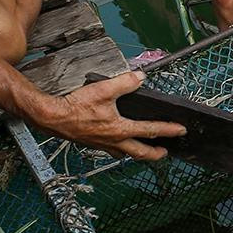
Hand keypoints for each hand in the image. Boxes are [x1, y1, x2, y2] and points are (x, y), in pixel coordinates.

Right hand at [31, 71, 185, 160]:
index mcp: (120, 129)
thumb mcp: (103, 89)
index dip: (168, 130)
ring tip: (145, 150)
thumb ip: (125, 83)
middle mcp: (114, 141)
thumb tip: (140, 78)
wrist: (52, 117)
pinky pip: (112, 151)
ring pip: (126, 154)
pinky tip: (119, 144)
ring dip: (138, 153)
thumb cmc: (75, 107)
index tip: (181, 130)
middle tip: (165, 152)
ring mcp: (103, 145)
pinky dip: (121, 150)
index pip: (150, 130)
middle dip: (156, 153)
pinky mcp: (93, 144)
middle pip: (141, 152)